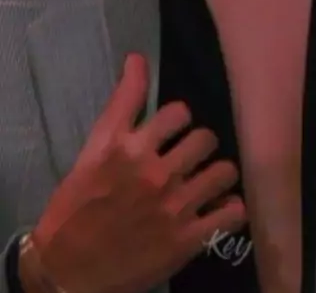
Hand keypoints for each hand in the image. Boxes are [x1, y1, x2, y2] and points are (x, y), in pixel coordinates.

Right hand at [29, 53, 246, 292]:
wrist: (68, 271)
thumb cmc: (76, 207)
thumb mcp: (92, 150)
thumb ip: (121, 105)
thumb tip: (137, 58)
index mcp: (125, 149)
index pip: (176, 112)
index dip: (178, 118)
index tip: (173, 128)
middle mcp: (151, 172)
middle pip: (204, 138)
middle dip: (199, 146)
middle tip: (190, 157)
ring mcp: (172, 206)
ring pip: (223, 171)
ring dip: (218, 175)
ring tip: (208, 182)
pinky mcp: (187, 240)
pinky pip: (231, 213)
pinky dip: (229, 210)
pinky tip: (218, 210)